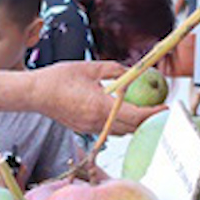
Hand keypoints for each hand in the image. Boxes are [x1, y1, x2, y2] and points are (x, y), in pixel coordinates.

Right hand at [34, 61, 165, 135]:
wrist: (35, 94)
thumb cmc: (59, 78)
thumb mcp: (89, 67)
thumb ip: (114, 69)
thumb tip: (131, 71)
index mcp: (99, 105)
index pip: (134, 114)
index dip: (153, 113)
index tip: (165, 108)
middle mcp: (96, 121)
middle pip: (130, 127)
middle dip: (147, 120)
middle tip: (159, 109)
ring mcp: (88, 128)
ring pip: (120, 131)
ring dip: (133, 123)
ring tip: (143, 110)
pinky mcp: (83, 129)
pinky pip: (108, 130)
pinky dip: (119, 123)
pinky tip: (121, 111)